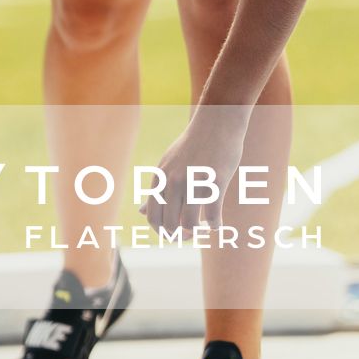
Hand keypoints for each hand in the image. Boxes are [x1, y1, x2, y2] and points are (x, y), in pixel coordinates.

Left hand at [137, 103, 250, 239]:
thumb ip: (156, 189)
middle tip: (189, 235)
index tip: (173, 233)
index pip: (153, 216)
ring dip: (197, 233)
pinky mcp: (216, 183)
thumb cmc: (193, 145)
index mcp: (161, 177)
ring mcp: (194, 182)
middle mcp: (174, 181)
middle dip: (180, 236)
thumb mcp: (168, 164)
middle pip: (171, 224)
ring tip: (204, 229)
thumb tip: (140, 212)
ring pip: (190, 224)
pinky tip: (217, 224)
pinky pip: (212, 216)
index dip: (162, 231)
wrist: (216, 122)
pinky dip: (215, 226)